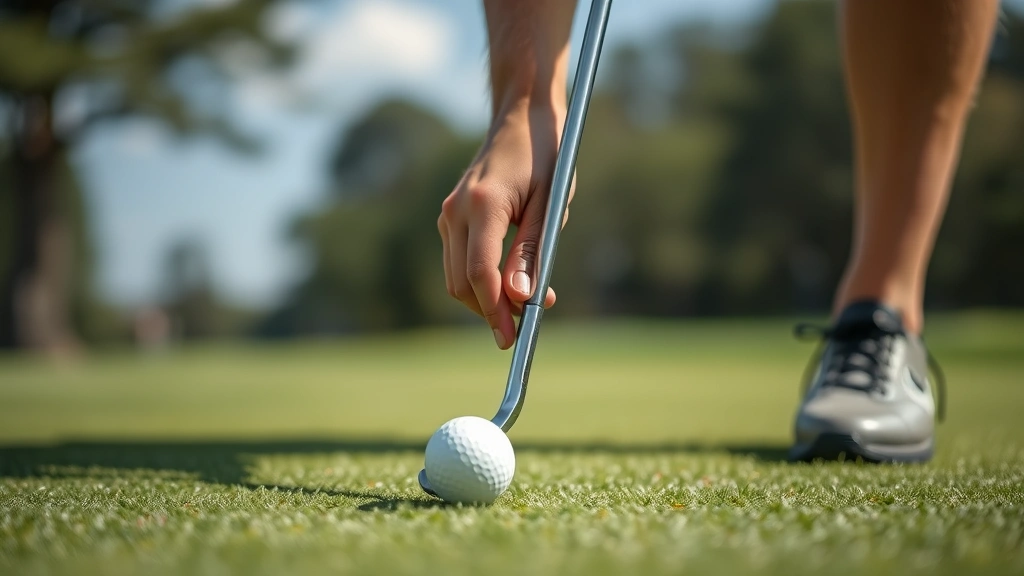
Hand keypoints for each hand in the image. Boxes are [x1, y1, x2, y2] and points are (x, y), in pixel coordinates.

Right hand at [438, 102, 568, 348]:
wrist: (522, 117)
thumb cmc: (546, 156)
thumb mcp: (549, 206)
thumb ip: (531, 252)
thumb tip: (519, 297)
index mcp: (482, 205)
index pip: (479, 274)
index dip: (496, 311)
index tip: (514, 337)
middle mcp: (455, 210)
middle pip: (461, 283)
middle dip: (490, 311)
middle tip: (525, 325)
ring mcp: (448, 212)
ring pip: (456, 277)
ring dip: (485, 298)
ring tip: (526, 304)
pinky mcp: (451, 216)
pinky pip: (459, 260)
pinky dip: (480, 279)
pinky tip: (511, 281)